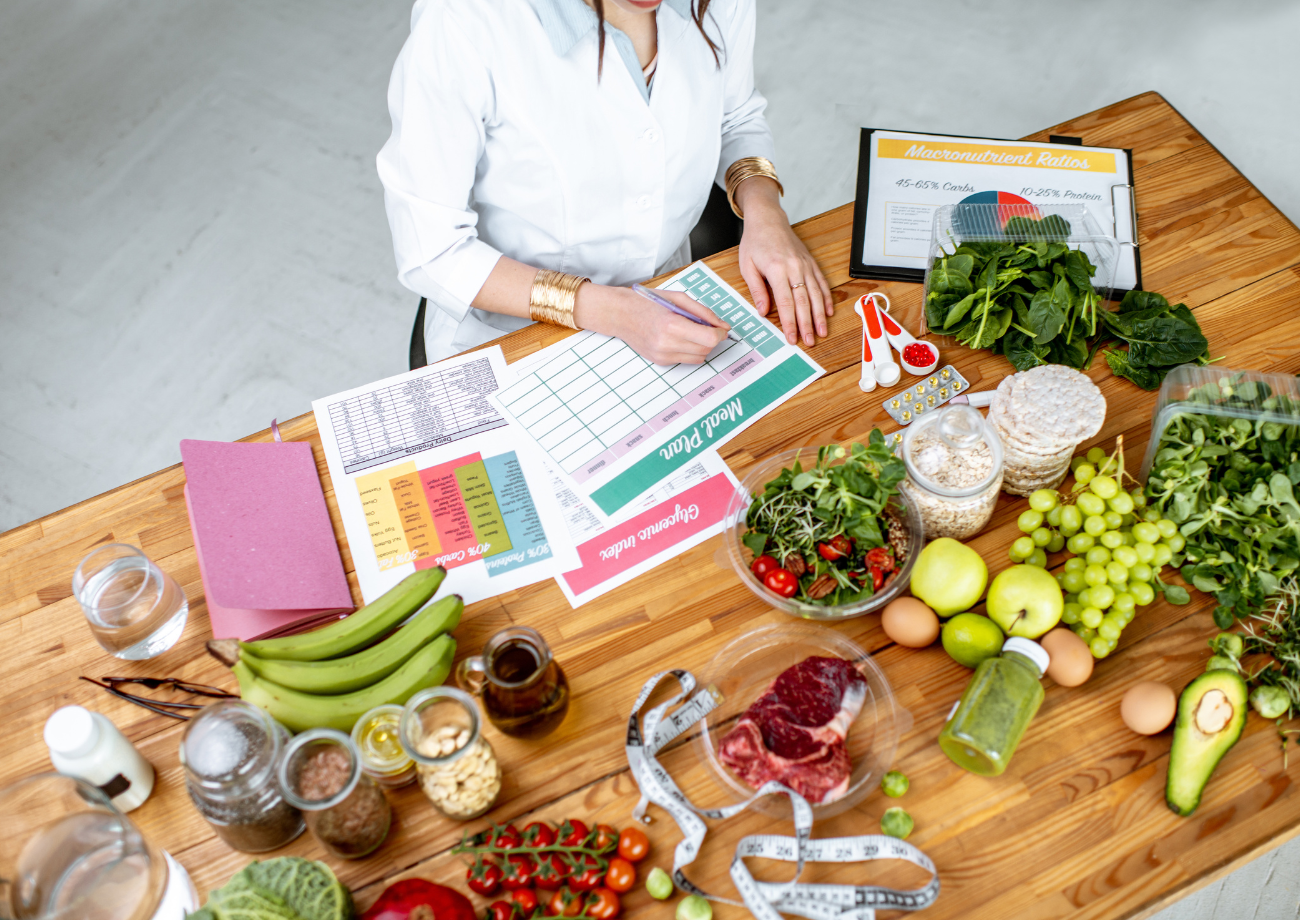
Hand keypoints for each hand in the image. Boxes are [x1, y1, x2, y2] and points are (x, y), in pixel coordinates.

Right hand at [576, 285, 728, 364]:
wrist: (620, 314)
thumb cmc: (647, 302)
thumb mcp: (678, 298)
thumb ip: (703, 312)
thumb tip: (723, 326)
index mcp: (672, 324)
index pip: (709, 339)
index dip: (720, 334)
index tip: (721, 328)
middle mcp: (667, 343)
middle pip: (706, 349)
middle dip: (712, 339)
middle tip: (707, 327)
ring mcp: (662, 355)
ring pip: (698, 358)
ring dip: (702, 346)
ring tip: (692, 331)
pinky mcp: (660, 361)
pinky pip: (686, 360)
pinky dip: (689, 350)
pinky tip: (680, 338)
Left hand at [734, 178, 832, 346]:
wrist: (768, 220)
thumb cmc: (755, 242)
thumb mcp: (747, 266)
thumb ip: (757, 290)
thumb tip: (763, 311)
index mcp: (777, 269)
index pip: (785, 302)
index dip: (789, 323)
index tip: (792, 338)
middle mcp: (794, 267)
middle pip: (803, 301)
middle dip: (807, 324)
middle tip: (810, 341)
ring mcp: (805, 265)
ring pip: (816, 294)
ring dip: (820, 315)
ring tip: (822, 332)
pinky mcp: (811, 263)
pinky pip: (821, 282)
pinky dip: (826, 298)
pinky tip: (828, 312)